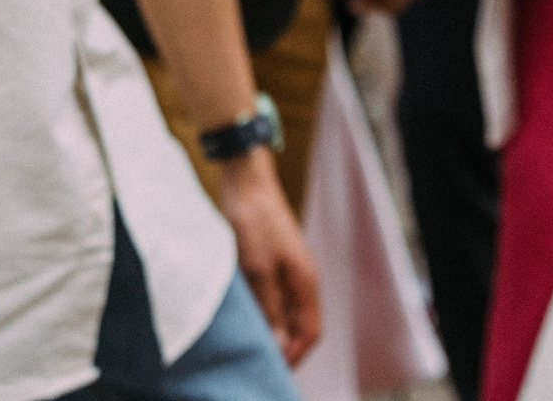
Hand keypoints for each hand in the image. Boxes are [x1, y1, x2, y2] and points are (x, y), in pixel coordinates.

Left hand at [216, 151, 321, 366]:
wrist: (246, 181)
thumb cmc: (253, 222)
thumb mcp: (258, 270)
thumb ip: (269, 308)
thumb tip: (277, 344)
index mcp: (306, 282)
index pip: (310, 332)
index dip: (294, 356)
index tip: (271, 371)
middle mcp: (301, 278)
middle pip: (298, 325)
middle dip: (282, 348)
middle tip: (256, 362)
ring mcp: (287, 270)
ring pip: (283, 312)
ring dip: (270, 330)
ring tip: (247, 344)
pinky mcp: (271, 262)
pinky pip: (272, 298)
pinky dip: (261, 313)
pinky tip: (243, 317)